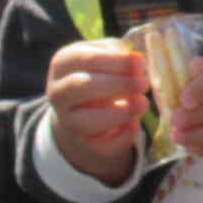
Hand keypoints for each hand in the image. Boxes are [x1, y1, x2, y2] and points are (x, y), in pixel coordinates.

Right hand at [47, 40, 147, 183]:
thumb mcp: (108, 58)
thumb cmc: (101, 74)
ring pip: (86, 121)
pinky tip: (135, 124)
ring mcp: (66, 121)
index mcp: (63, 63)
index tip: (140, 62)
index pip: (84, 59)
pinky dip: (122, 136)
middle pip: (81, 86)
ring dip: (119, 113)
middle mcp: (58, 93)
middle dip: (117, 85)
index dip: (114, 61)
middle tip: (144, 83)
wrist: (85, 108)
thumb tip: (138, 64)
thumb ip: (122, 57)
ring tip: (143, 103)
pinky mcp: (82, 143)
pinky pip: (101, 145)